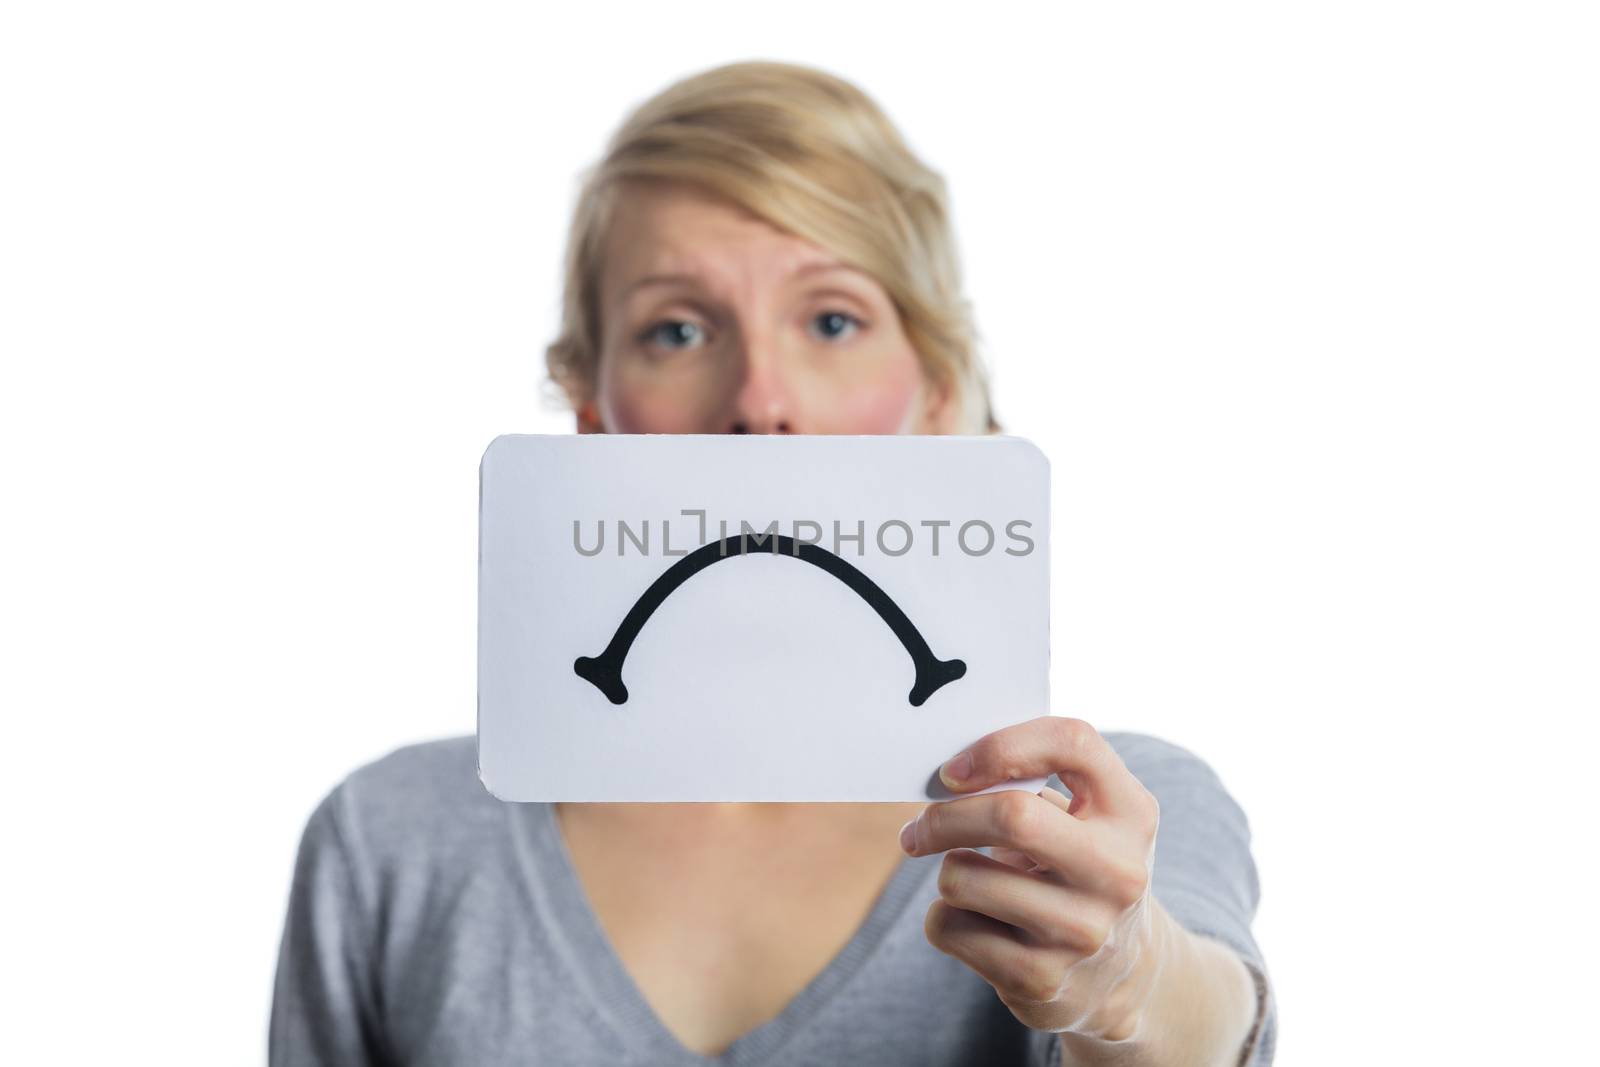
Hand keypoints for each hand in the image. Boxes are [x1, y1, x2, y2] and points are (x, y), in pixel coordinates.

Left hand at [899, 715, 1171, 1041]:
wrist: (1123, 975)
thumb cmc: (1080, 869)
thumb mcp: (1087, 819)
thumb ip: (1035, 783)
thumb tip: (946, 777)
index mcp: (1131, 814)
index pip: (1073, 743)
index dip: (1001, 745)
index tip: (953, 770)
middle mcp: (1116, 872)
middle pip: (1012, 816)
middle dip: (945, 817)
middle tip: (920, 827)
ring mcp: (1081, 931)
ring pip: (961, 877)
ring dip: (949, 872)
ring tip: (972, 881)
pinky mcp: (1040, 980)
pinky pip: (947, 927)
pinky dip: (945, 918)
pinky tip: (978, 924)